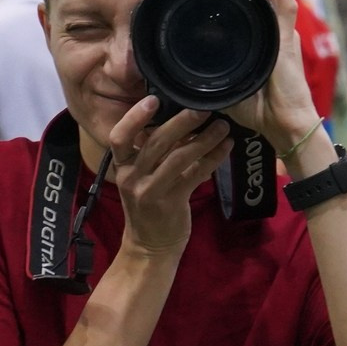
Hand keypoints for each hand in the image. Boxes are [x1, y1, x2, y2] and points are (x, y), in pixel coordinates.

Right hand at [107, 99, 230, 256]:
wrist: (150, 246)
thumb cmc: (148, 205)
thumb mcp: (141, 177)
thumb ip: (153, 152)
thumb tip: (180, 117)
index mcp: (122, 166)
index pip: (119, 137)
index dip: (135, 117)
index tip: (154, 98)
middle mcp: (132, 177)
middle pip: (155, 142)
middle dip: (180, 122)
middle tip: (202, 107)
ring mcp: (150, 191)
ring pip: (178, 158)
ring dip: (203, 139)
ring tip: (222, 125)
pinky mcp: (171, 203)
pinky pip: (195, 175)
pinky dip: (213, 159)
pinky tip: (227, 147)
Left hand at [208, 0, 319, 150]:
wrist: (285, 125)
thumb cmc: (262, 113)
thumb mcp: (230, 90)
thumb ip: (215, 81)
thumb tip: (187, 80)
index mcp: (263, 46)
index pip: (248, 12)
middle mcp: (275, 35)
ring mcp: (282, 35)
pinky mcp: (287, 39)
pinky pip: (285, 4)